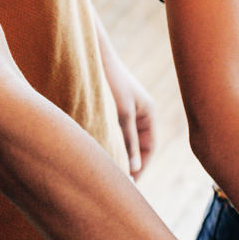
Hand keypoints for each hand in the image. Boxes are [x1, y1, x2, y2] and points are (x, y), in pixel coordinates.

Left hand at [99, 29, 155, 176]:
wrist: (90, 55)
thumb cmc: (109, 80)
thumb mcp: (122, 113)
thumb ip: (128, 141)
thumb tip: (134, 169)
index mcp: (148, 113)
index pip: (148, 148)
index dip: (140, 167)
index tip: (128, 184)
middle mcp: (138, 114)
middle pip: (136, 147)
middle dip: (128, 164)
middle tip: (116, 184)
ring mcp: (124, 111)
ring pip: (122, 141)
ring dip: (115, 155)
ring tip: (104, 172)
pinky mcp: (109, 110)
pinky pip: (111, 133)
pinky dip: (105, 144)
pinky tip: (93, 154)